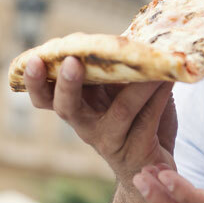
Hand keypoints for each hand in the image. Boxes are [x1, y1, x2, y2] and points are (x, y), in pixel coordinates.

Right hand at [24, 55, 177, 183]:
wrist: (152, 168)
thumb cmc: (132, 120)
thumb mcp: (117, 92)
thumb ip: (115, 68)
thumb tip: (129, 34)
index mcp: (76, 106)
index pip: (45, 94)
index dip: (36, 79)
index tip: (35, 58)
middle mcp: (86, 125)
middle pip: (66, 107)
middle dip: (66, 84)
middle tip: (71, 62)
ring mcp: (110, 140)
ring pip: (120, 111)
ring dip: (135, 85)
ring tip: (147, 63)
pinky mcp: (136, 149)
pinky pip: (148, 118)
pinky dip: (159, 95)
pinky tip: (168, 78)